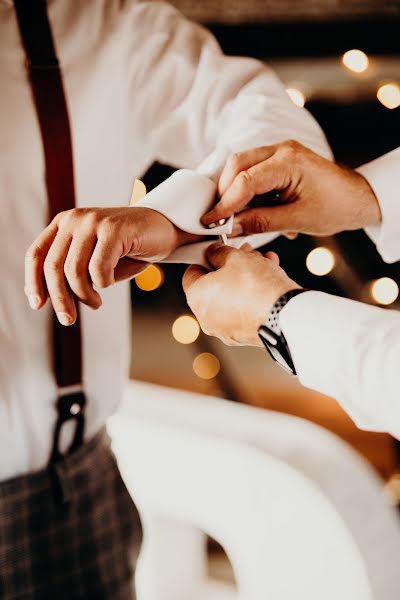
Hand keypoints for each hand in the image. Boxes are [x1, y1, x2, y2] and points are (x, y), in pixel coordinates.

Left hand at [25, 207, 188, 324]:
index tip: (37, 305)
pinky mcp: (113, 229)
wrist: (165, 229)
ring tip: (96, 303)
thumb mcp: (93, 261)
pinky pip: (98, 269)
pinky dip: (104, 284)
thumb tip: (42, 298)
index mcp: (65, 223)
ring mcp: (93, 221)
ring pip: (74, 271)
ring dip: (84, 295)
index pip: (36, 254)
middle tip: (68, 319)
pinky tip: (111, 283)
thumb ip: (69, 273)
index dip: (33, 282)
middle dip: (59, 298)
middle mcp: (74, 218)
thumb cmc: (128, 249)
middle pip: (53, 266)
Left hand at [183, 242, 299, 346]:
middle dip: (230, 267)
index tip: (219, 251)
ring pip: (231, 297)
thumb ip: (219, 252)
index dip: (205, 258)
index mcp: (197, 298)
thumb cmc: (257, 286)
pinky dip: (252, 296)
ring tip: (263, 263)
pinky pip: (244, 311)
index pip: (191, 274)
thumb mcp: (236, 257)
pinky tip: (269, 280)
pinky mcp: (244, 336)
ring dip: (244, 278)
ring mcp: (226, 330)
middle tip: (245, 254)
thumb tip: (213, 252)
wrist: (285, 315)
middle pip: (214, 286)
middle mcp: (207, 318)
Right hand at [202, 140, 380, 236]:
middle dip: (224, 192)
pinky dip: (245, 189)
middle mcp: (281, 149)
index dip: (225, 204)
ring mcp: (280, 151)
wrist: (358, 197)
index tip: (210, 222)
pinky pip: (252, 170)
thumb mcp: (297, 220)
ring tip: (233, 217)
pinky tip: (250, 209)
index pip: (245, 181)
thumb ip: (260, 222)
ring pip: (241, 165)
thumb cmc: (336, 207)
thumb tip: (229, 227)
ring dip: (233, 190)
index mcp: (289, 162)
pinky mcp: (279, 159)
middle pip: (236, 164)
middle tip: (218, 218)